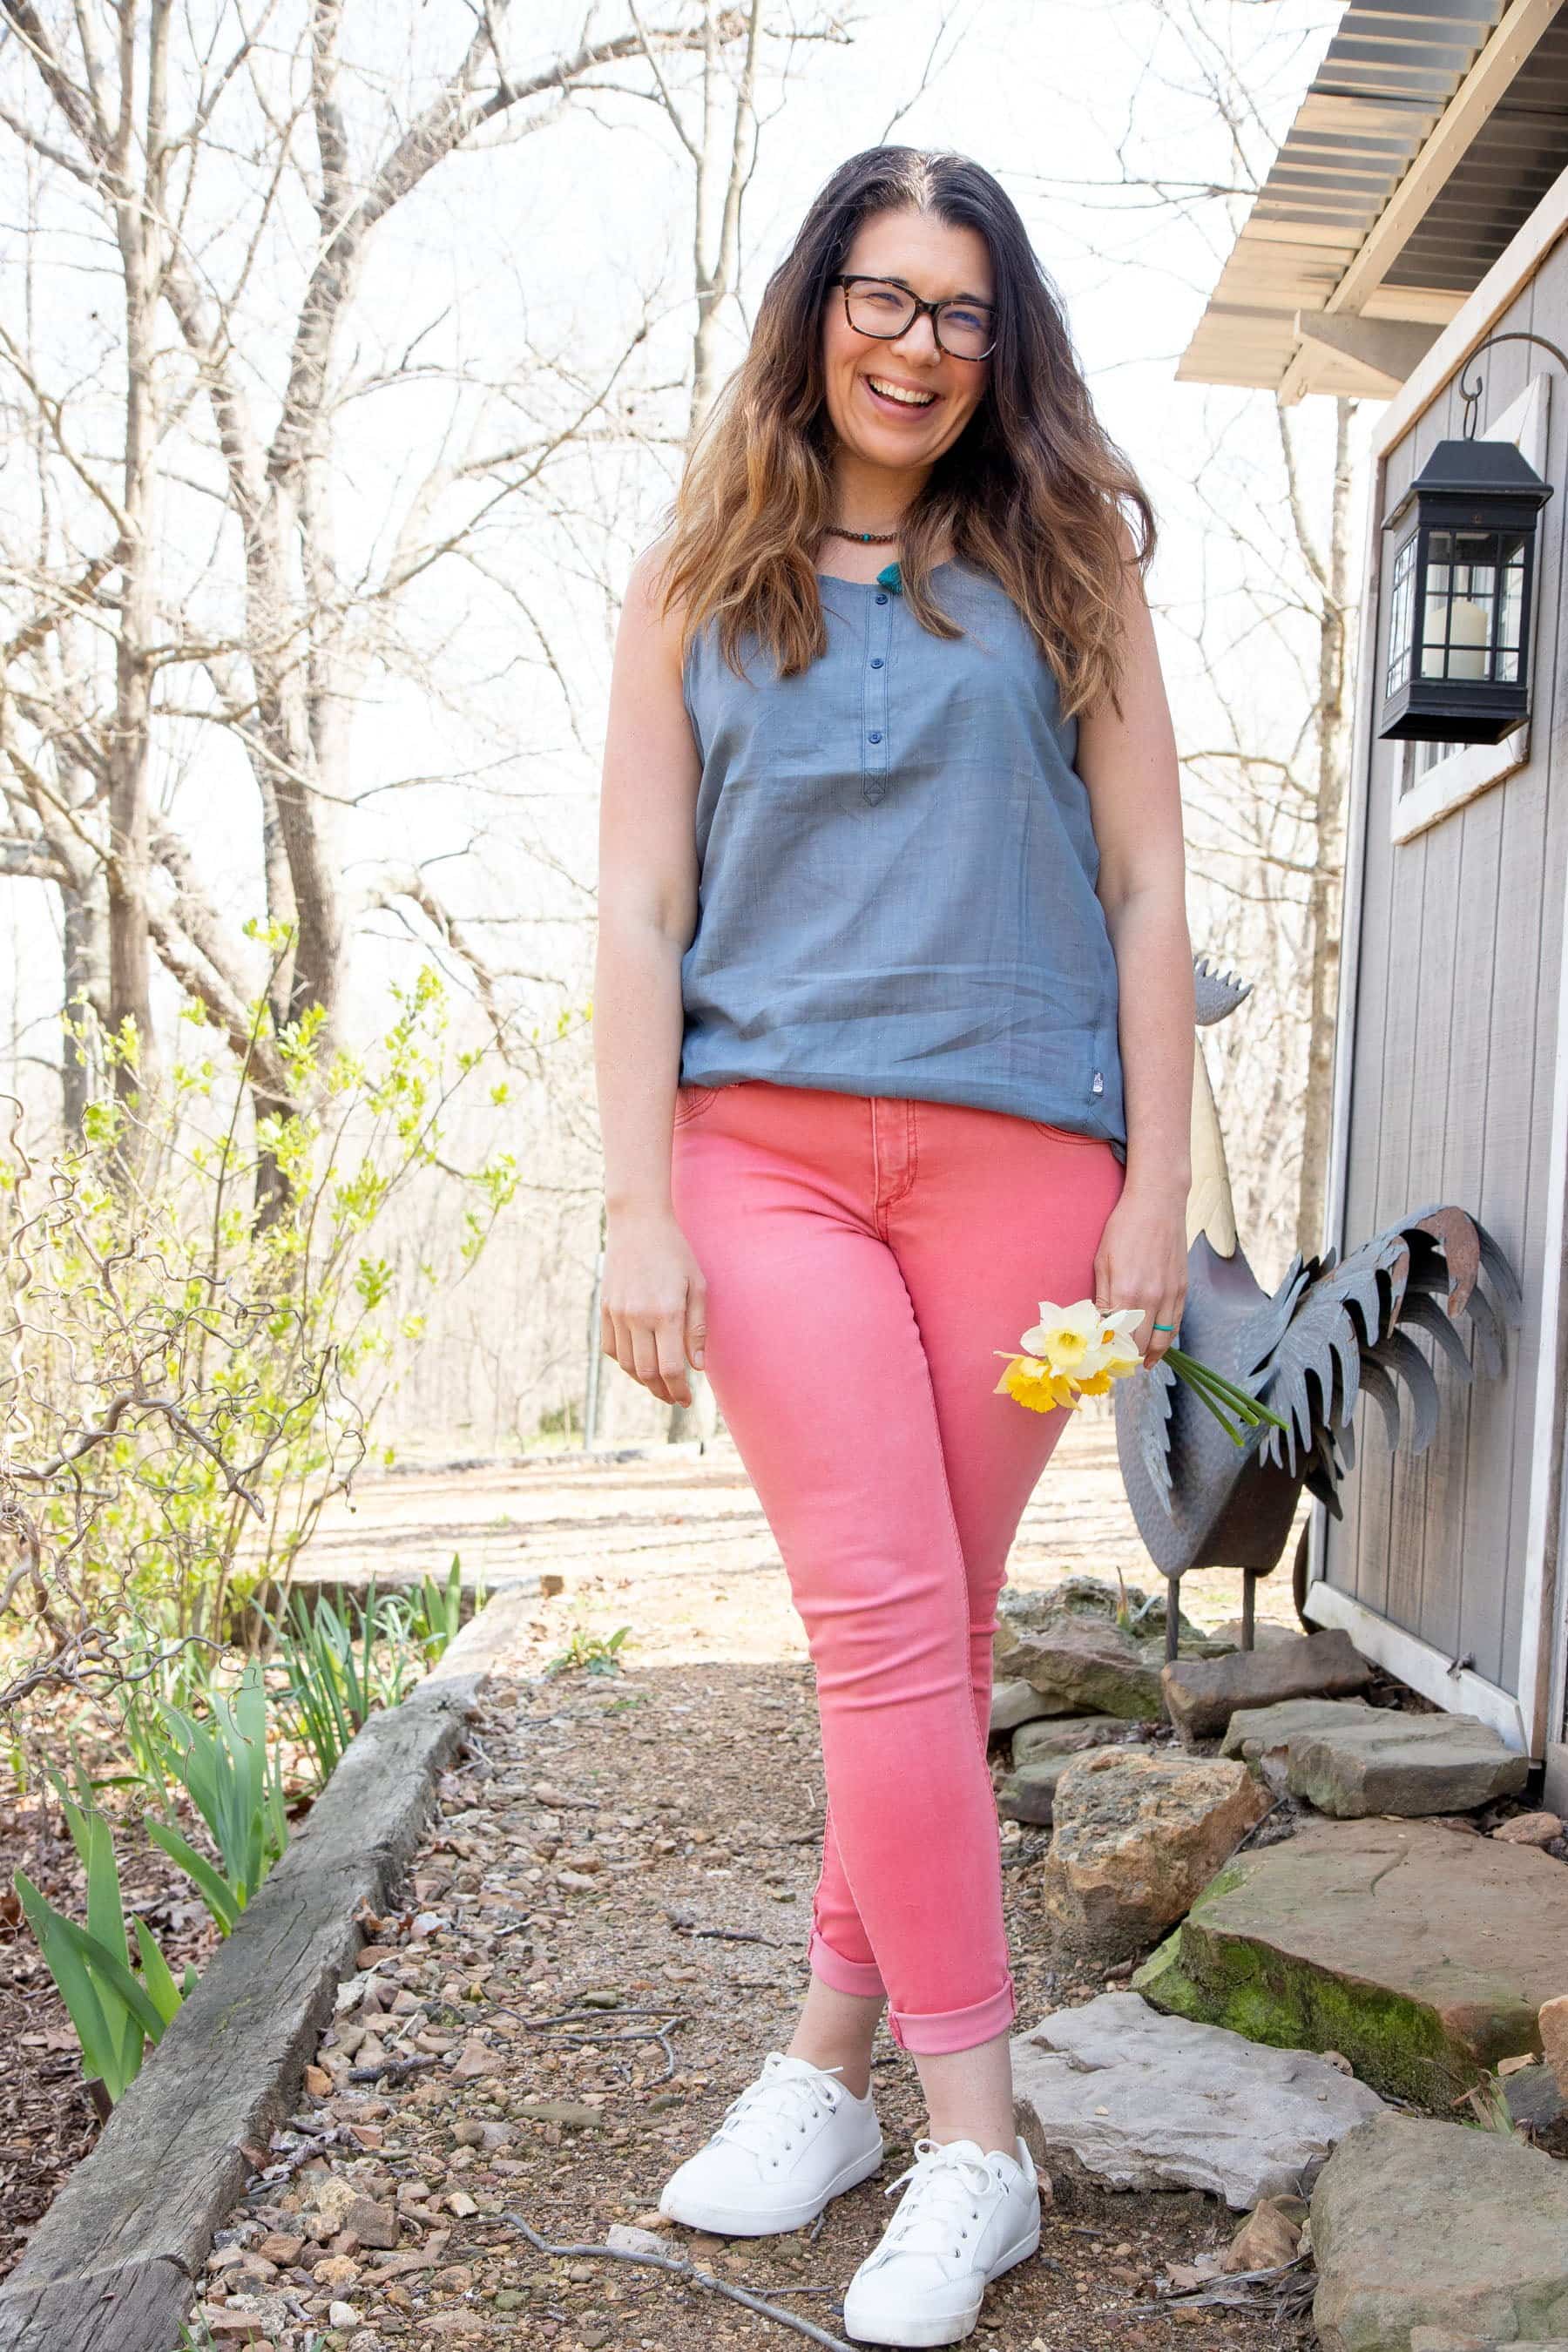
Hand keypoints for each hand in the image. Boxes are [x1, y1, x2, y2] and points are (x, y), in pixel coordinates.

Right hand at [601, 1208, 707, 1407]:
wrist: (638, 1224)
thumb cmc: (675, 1252)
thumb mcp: (697, 1285)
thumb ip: (697, 1328)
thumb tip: (696, 1366)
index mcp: (666, 1312)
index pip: (671, 1368)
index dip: (679, 1390)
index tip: (687, 1399)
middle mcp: (638, 1317)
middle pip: (647, 1373)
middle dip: (663, 1392)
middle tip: (675, 1398)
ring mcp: (617, 1314)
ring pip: (627, 1365)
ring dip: (644, 1381)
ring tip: (660, 1385)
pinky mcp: (605, 1309)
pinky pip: (611, 1348)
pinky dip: (625, 1362)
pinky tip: (639, 1363)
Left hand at [1093, 1187, 1187, 1367]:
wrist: (1158, 1203)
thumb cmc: (1124, 1228)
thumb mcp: (1102, 1261)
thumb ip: (1101, 1297)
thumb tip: (1098, 1326)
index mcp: (1126, 1292)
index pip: (1117, 1338)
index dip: (1108, 1353)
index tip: (1100, 1359)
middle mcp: (1152, 1298)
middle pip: (1140, 1345)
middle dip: (1126, 1357)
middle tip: (1114, 1363)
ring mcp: (1170, 1295)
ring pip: (1162, 1340)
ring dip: (1148, 1354)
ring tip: (1136, 1363)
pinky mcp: (1182, 1289)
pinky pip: (1175, 1325)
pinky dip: (1165, 1339)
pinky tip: (1156, 1346)